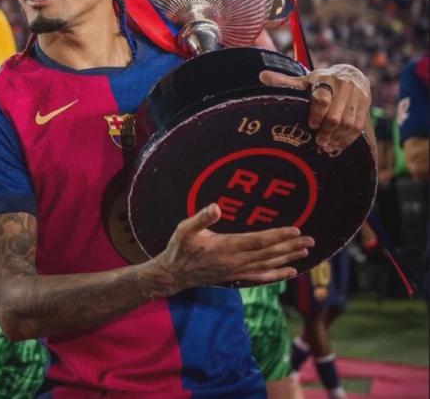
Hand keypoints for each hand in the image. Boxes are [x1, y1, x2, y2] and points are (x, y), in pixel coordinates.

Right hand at [153, 204, 313, 290]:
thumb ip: (202, 218)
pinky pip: (261, 278)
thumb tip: (216, 207)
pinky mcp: (236, 277)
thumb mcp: (185, 229)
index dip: (278, 236)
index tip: (295, 230)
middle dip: (290, 246)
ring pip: (268, 265)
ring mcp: (237, 271)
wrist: (174, 274)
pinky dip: (277, 275)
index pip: (258, 241)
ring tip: (305, 252)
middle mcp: (236, 261)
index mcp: (226, 247)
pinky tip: (289, 272)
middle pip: (269, 254)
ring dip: (288, 258)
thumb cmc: (180, 248)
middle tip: (310, 240)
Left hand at [260, 64, 370, 152]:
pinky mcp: (366, 106)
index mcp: (325, 79)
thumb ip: (284, 81)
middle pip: (336, 114)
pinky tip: (337, 145)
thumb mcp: (304, 80)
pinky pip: (358, 126)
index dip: (317, 113)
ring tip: (326, 146)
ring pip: (348, 123)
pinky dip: (348, 139)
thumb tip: (261, 76)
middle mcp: (343, 87)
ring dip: (337, 137)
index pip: (322, 97)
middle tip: (318, 142)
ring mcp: (357, 97)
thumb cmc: (321, 81)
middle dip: (327, 130)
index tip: (312, 125)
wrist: (352, 75)